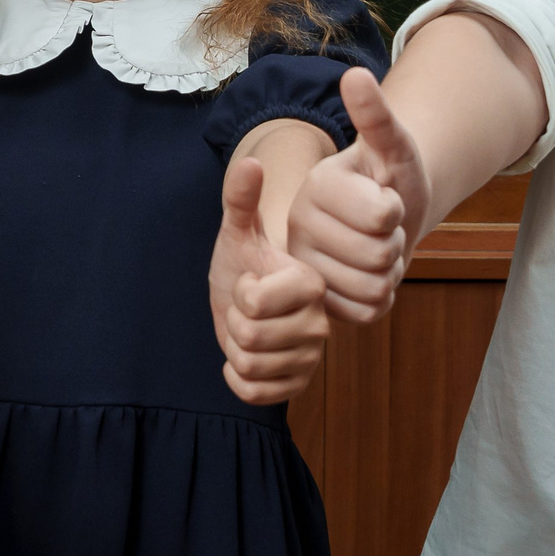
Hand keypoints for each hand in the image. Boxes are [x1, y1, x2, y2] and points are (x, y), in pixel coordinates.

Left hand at [208, 156, 328, 403]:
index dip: (241, 293)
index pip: (256, 302)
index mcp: (311, 283)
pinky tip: (244, 357)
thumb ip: (241, 198)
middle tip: (246, 309)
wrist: (243, 297)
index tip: (252, 281)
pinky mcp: (299, 382)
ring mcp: (312, 355)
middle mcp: (320, 322)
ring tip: (248, 328)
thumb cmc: (242, 262)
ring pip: (250, 366)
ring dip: (235, 349)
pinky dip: (238, 378)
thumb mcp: (237, 231)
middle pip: (251, 337)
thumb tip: (250, 162)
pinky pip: (255, 393)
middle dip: (234, 322)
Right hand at [288, 68, 426, 323]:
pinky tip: (369, 276)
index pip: (381, 215)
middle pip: (379, 255)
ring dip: (390, 271)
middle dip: (396, 243)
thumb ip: (376, 116)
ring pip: (375, 287)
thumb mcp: (393, 147)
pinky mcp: (318, 301)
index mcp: (315, 186)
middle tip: (383, 228)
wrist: (387, 217)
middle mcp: (298, 227)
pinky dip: (380, 298)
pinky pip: (367, 312)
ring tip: (376, 250)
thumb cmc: (390, 178)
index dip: (396, 210)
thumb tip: (355, 74)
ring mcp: (305, 267)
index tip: (383, 196)